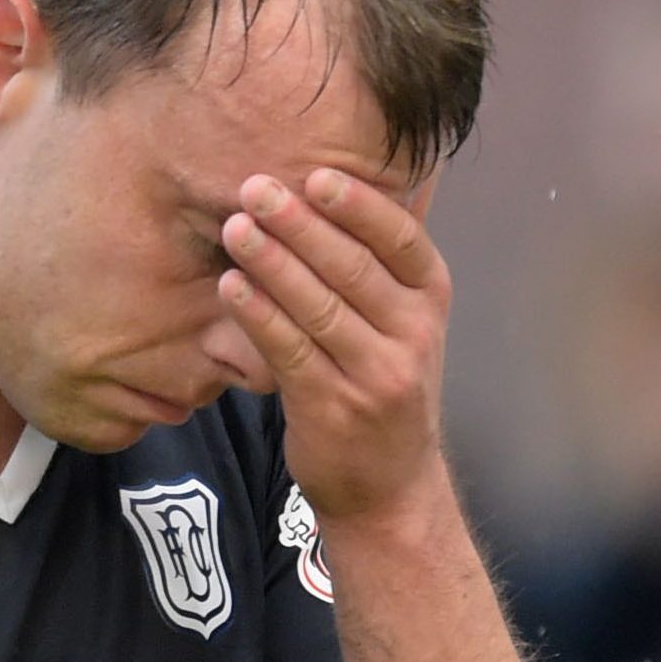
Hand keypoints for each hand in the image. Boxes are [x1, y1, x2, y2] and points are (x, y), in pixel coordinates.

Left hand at [217, 168, 451, 523]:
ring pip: (319, 306)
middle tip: (254, 188)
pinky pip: (291, 351)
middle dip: (299, 224)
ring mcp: (376, 374)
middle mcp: (413, 334)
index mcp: (429, 300)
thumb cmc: (381, 382)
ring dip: (272, 262)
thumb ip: (375, 263)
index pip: (402, 241)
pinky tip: (230, 286)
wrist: (389, 486)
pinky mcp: (334, 407)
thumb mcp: (401, 321)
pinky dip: (259, 315)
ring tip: (233, 227)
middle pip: (353, 268)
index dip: (359, 207)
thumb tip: (329, 183)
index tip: (317, 175)